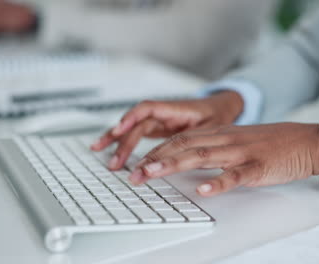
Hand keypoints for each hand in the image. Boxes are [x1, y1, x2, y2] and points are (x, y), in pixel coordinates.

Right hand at [91, 91, 243, 169]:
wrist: (221, 107)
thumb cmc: (217, 115)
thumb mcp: (213, 127)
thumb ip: (198, 138)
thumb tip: (186, 155)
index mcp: (175, 108)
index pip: (148, 109)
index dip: (132, 118)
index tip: (120, 129)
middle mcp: (163, 113)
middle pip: (137, 124)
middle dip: (122, 141)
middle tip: (114, 162)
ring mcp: (159, 121)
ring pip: (132, 128)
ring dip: (115, 139)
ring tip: (97, 149)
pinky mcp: (158, 129)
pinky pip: (136, 134)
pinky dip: (123, 142)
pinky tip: (110, 150)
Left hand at [128, 123, 318, 196]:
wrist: (305, 140)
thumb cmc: (271, 143)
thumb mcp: (237, 140)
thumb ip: (213, 147)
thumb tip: (188, 159)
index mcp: (220, 134)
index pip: (181, 139)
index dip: (157, 150)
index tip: (137, 163)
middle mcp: (226, 139)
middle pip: (184, 146)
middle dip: (156, 159)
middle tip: (134, 174)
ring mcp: (241, 152)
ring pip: (203, 156)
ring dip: (174, 165)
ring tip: (152, 174)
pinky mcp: (258, 166)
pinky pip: (237, 174)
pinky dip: (219, 181)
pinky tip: (205, 190)